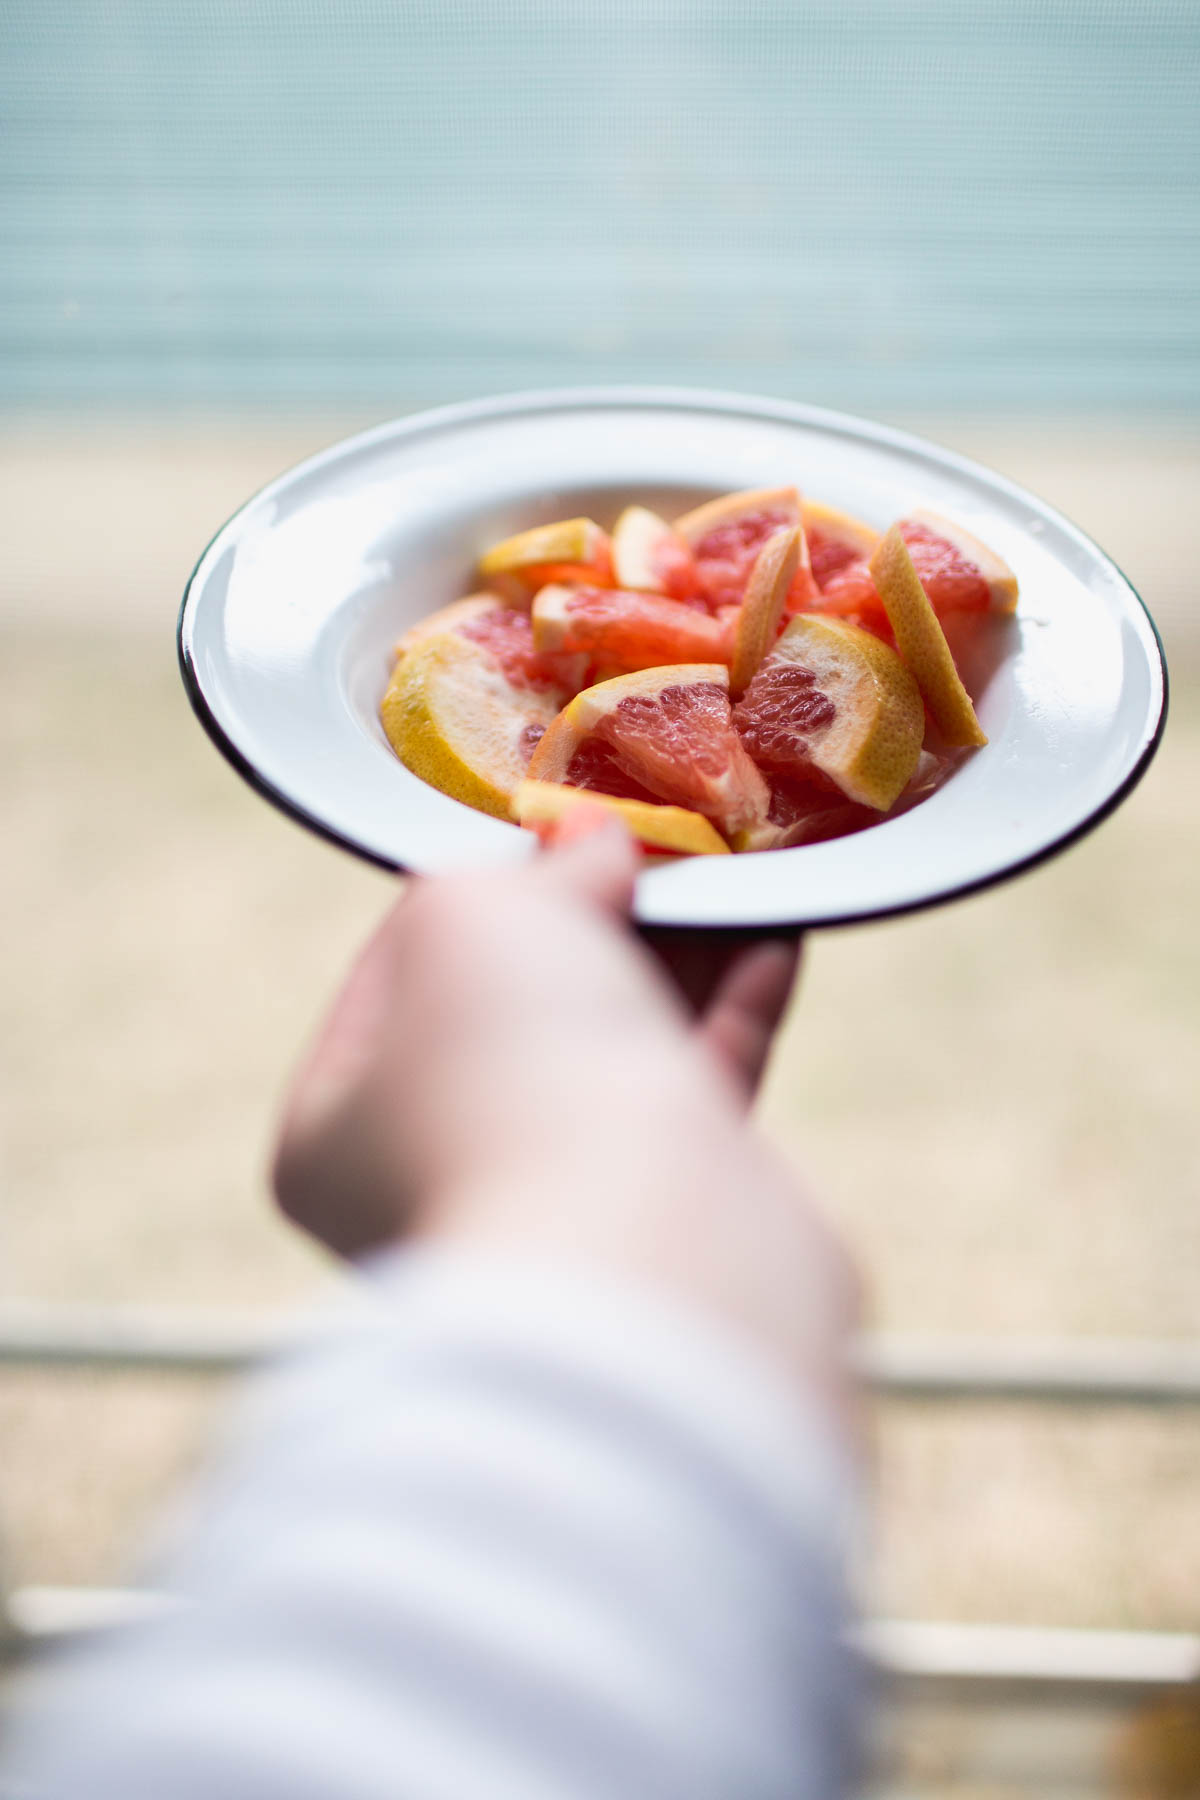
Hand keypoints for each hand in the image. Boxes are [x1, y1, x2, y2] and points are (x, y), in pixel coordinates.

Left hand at [273, 821, 857, 1409]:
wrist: (646, 1251)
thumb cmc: (509, 1076)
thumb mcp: (472, 913)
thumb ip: (528, 864)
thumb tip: (592, 845)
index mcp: (335, 1126)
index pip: (392, 970)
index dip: (471, 883)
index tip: (546, 827)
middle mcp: (436, 1173)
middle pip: (517, 1004)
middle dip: (590, 916)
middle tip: (649, 844)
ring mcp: (556, 1199)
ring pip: (616, 1045)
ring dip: (674, 953)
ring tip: (725, 873)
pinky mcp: (669, 1214)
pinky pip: (695, 1090)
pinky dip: (730, 1010)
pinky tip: (771, 937)